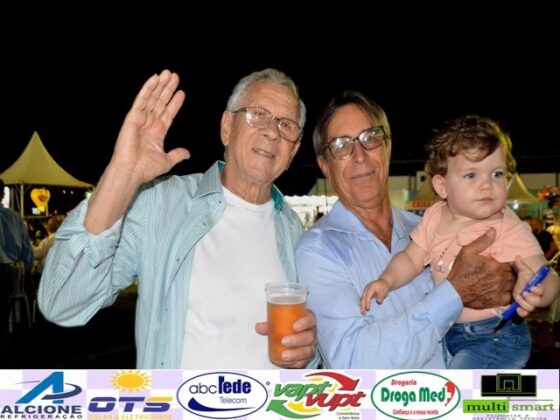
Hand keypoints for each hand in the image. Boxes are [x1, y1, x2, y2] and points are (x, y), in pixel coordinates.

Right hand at [111, 70, 189, 184]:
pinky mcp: (133, 117)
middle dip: (168, 89)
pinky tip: (154, 78)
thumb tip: (187, 153)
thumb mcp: (167, 161)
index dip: (174, 103)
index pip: (168, 114)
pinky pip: (141, 100)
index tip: (181, 93)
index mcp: (157, 133)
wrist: (132, 171)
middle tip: (175, 76)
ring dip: (160, 85)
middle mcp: (149, 124)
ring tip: (168, 74)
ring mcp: (141, 119)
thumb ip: (177, 155)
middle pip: (160, 102)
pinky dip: (148, 88)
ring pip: (152, 98)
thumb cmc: (146, 169)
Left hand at [255, 310, 317, 367]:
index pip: (310, 320)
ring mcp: (310, 345)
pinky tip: (289, 362)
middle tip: (284, 341)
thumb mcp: (283, 321)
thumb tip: (259, 327)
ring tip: (284, 355)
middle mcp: (311, 333)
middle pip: (308, 337)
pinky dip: (296, 362)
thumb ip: (271, 324)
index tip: (294, 327)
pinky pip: (304, 361)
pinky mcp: (307, 357)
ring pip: (307, 350)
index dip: (304, 323)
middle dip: (297, 340)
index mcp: (308, 321)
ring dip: (295, 354)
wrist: (299, 334)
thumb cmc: (292, 325)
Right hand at [360, 278, 389, 314]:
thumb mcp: (384, 291)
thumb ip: (381, 296)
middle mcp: (366, 289)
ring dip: (362, 306)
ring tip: (363, 313)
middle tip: (363, 313)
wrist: (383, 282)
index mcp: (371, 287)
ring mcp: (365, 290)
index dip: (367, 303)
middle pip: (363, 298)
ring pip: (362, 299)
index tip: (368, 309)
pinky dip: (363, 304)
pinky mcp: (366, 293)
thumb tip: (378, 302)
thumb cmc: (384, 287)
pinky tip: (363, 309)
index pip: (368, 296)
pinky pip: (363, 299)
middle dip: (362, 305)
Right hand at [448, 228, 515, 307]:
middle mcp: (501, 277)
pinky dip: (512, 293)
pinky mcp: (499, 300)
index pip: (513, 261)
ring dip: (513, 281)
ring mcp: (501, 290)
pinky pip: (513, 297)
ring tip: (505, 279)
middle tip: (505, 270)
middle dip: (512, 271)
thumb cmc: (460, 271)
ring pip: (515, 284)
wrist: (454, 292)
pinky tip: (506, 290)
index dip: (511, 261)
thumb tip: (493, 230)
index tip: (506, 262)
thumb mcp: (467, 252)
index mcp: (496, 265)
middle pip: (515, 272)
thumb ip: (482, 241)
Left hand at [511, 255, 544, 317]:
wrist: (527, 289)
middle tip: (523, 293)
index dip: (537, 289)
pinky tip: (517, 308)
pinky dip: (521, 313)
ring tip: (518, 299)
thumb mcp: (524, 272)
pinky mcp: (525, 308)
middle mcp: (536, 297)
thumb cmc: (527, 280)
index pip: (541, 290)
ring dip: (524, 305)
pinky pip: (525, 314)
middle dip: (529, 298)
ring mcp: (531, 304)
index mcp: (537, 288)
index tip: (531, 286)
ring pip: (530, 308)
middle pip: (536, 301)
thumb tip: (517, 256)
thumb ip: (521, 265)